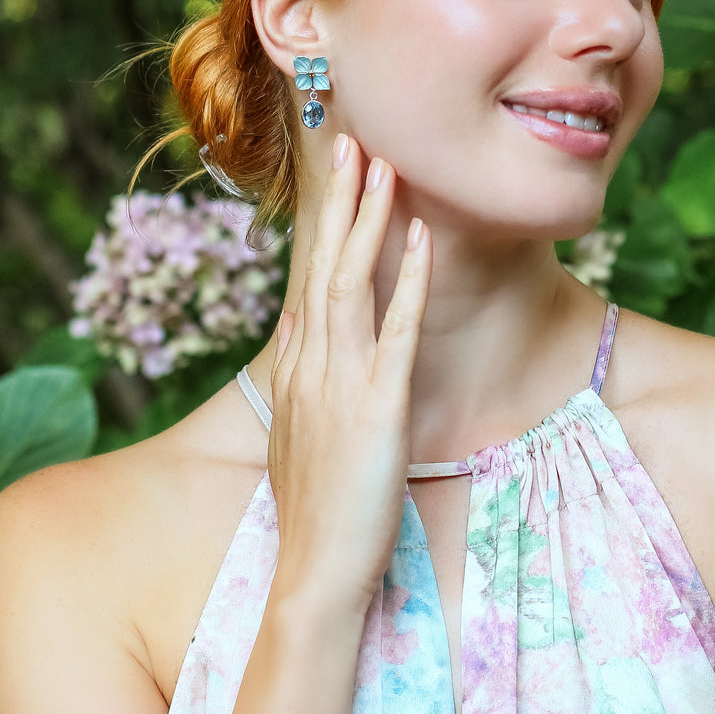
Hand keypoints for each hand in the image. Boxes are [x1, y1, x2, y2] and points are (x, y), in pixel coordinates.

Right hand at [267, 133, 431, 612]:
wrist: (315, 569)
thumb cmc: (313, 507)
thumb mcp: (293, 432)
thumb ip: (294, 375)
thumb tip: (294, 326)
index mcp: (295, 369)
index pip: (308, 279)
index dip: (324, 225)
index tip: (338, 181)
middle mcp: (310, 363)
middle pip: (322, 264)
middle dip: (339, 201)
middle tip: (352, 144)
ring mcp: (341, 381)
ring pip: (350, 282)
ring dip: (367, 221)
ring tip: (381, 167)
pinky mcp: (378, 405)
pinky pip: (396, 330)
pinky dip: (407, 280)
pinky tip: (421, 238)